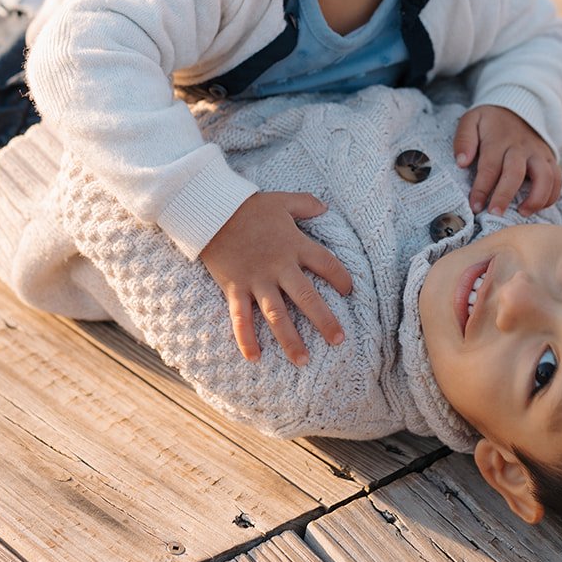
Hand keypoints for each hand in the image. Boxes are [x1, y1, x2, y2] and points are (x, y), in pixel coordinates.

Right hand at [199, 192, 352, 365]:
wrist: (211, 210)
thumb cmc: (248, 206)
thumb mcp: (281, 200)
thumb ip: (305, 203)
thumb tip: (324, 206)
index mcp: (294, 245)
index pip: (326, 264)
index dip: (341, 278)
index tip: (350, 291)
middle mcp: (279, 266)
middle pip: (307, 296)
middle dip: (324, 320)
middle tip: (339, 340)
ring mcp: (256, 280)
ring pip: (277, 315)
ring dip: (290, 339)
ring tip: (303, 361)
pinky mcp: (234, 288)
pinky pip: (241, 318)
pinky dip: (246, 338)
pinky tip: (254, 358)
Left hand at [454, 105, 561, 215]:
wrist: (518, 108)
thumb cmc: (490, 122)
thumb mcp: (471, 121)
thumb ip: (464, 140)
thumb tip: (461, 163)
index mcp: (498, 140)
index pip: (489, 167)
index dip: (482, 189)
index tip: (475, 206)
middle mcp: (521, 147)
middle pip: (515, 173)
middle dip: (505, 196)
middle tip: (495, 214)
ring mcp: (538, 153)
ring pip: (545, 177)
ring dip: (536, 198)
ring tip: (522, 213)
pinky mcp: (550, 159)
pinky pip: (557, 179)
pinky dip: (551, 196)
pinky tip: (537, 207)